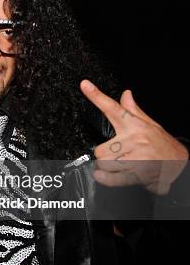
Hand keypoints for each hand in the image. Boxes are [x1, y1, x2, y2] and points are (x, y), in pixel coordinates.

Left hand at [80, 79, 187, 194]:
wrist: (181, 164)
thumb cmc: (163, 145)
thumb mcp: (150, 125)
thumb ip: (133, 111)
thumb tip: (125, 94)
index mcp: (134, 125)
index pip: (113, 108)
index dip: (96, 96)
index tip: (85, 84)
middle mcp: (134, 139)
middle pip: (100, 149)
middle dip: (104, 156)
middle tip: (116, 156)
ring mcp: (137, 156)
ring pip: (105, 163)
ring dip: (108, 168)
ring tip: (122, 166)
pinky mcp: (139, 172)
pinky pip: (112, 177)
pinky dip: (106, 179)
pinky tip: (104, 176)